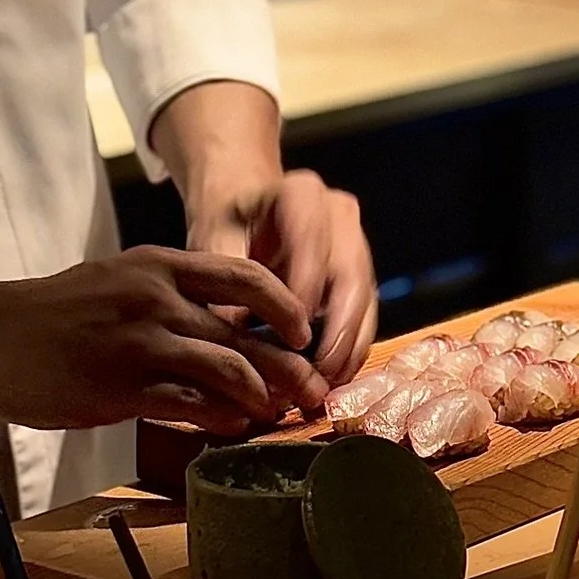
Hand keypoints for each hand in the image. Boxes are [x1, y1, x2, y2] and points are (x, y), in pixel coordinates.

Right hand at [0, 246, 331, 432]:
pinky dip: (221, 418)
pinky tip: (232, 427)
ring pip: (228, 367)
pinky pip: (190, 405)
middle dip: (290, 367)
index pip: (245, 275)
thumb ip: (169, 299)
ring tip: (276, 414)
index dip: (285, 306)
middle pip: (247, 331)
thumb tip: (227, 329)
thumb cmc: (51, 316)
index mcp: (158, 265)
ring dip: (262, 397)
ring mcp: (137, 341)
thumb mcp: (116, 283)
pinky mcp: (118, 386)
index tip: (303, 332)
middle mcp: (154, 296)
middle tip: (312, 392)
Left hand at [149, 82, 378, 384]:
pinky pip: (364, 314)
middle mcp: (339, 215)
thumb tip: (229, 331)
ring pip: (365, 298)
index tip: (295, 332)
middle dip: (340, 329)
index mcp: (302, 194)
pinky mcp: (359, 275)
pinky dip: (351, 348)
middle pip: (351, 273)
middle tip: (320, 373)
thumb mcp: (213, 238)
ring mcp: (355, 244)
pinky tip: (334, 378)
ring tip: (328, 385)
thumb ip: (222, 277)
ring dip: (350, 346)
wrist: (243, 211)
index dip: (308, 286)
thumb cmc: (225, 221)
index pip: (312, 238)